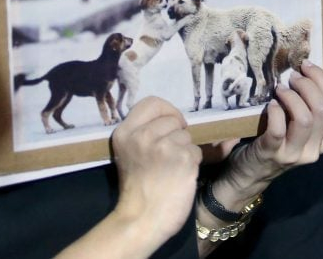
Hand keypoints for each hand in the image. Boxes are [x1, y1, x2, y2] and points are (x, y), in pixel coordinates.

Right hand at [111, 96, 201, 242]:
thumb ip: (147, 132)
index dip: (167, 112)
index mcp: (125, 132)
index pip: (153, 102)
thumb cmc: (137, 189)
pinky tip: (179, 176)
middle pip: (174, 119)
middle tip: (168, 156)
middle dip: (177, 135)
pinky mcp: (183, 159)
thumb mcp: (131, 153)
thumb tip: (178, 118)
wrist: (140, 220)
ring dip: (185, 151)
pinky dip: (192, 164)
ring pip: (187, 136)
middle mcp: (143, 135)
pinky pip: (197, 151)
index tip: (171, 125)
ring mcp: (164, 147)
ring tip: (171, 169)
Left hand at [226, 62, 322, 187]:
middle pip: (321, 109)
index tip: (306, 65)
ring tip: (280, 89)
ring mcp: (293, 154)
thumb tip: (305, 72)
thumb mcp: (298, 130)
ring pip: (305, 119)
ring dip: (292, 97)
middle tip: (292, 76)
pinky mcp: (272, 154)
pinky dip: (276, 112)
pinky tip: (270, 104)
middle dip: (308, 85)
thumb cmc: (275, 143)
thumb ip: (307, 109)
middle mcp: (314, 150)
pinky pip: (278, 129)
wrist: (250, 174)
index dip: (322, 80)